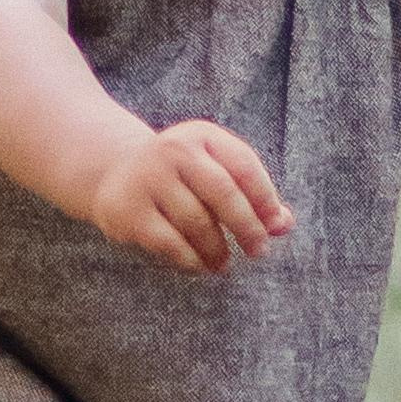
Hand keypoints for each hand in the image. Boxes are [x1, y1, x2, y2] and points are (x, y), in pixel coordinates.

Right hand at [89, 120, 293, 274]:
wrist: (115, 171)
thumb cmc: (181, 176)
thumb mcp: (214, 169)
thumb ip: (251, 193)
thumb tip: (285, 224)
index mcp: (201, 136)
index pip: (244, 166)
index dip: (265, 200)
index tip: (277, 227)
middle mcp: (173, 150)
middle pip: (223, 192)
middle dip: (247, 227)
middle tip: (258, 251)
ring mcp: (147, 179)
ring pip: (197, 223)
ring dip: (217, 250)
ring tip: (224, 263)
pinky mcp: (128, 210)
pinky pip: (170, 243)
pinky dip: (191, 259)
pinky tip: (200, 265)